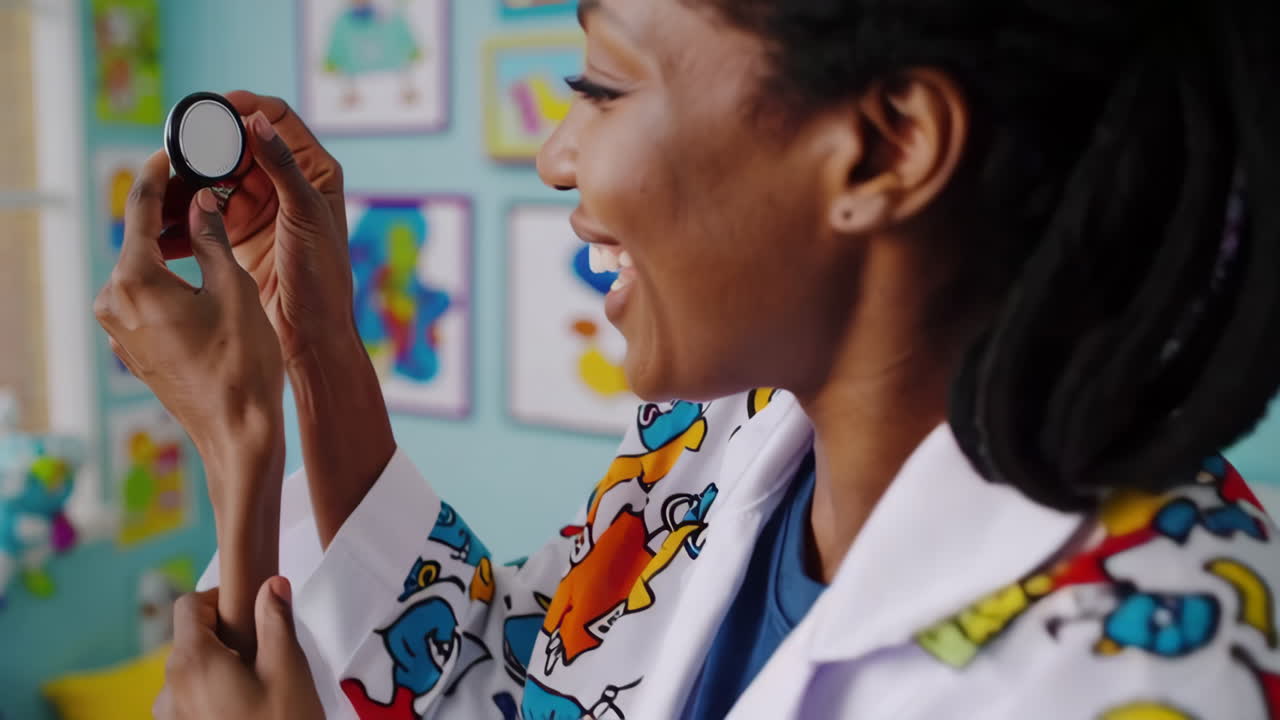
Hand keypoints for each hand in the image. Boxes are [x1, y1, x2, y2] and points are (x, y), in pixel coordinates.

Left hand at [95, 150, 283, 464]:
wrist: (238, 432)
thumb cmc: (242, 363)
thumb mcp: (235, 288)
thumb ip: (211, 238)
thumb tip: (200, 200)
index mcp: (134, 280)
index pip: (140, 208)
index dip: (158, 173)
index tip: (172, 149)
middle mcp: (113, 301)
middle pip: (138, 237)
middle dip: (167, 208)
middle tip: (200, 181)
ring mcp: (118, 328)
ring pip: (142, 268)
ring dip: (170, 243)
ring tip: (206, 220)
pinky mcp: (131, 346)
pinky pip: (146, 297)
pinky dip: (169, 277)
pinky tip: (199, 270)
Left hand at [154, 578, 324, 719]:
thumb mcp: (288, 670)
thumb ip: (276, 620)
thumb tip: (272, 584)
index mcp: (192, 662)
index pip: (188, 605)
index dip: (219, 599)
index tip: (249, 610)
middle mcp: (169, 688)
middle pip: (188, 639)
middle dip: (223, 636)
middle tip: (263, 653)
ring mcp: (168, 716)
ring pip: (190, 671)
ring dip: (218, 667)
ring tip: (256, 688)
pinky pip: (188, 700)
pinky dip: (211, 695)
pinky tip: (243, 711)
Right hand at [159, 91, 355, 368]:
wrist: (312, 330)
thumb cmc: (323, 274)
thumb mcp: (304, 214)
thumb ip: (282, 167)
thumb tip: (256, 120)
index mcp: (313, 169)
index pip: (277, 118)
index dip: (246, 106)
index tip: (212, 108)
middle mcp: (285, 182)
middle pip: (237, 146)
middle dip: (205, 147)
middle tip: (174, 151)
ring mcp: (259, 205)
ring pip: (214, 178)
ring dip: (187, 182)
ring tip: (161, 187)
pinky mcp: (236, 231)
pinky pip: (203, 211)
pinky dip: (183, 213)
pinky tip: (162, 218)